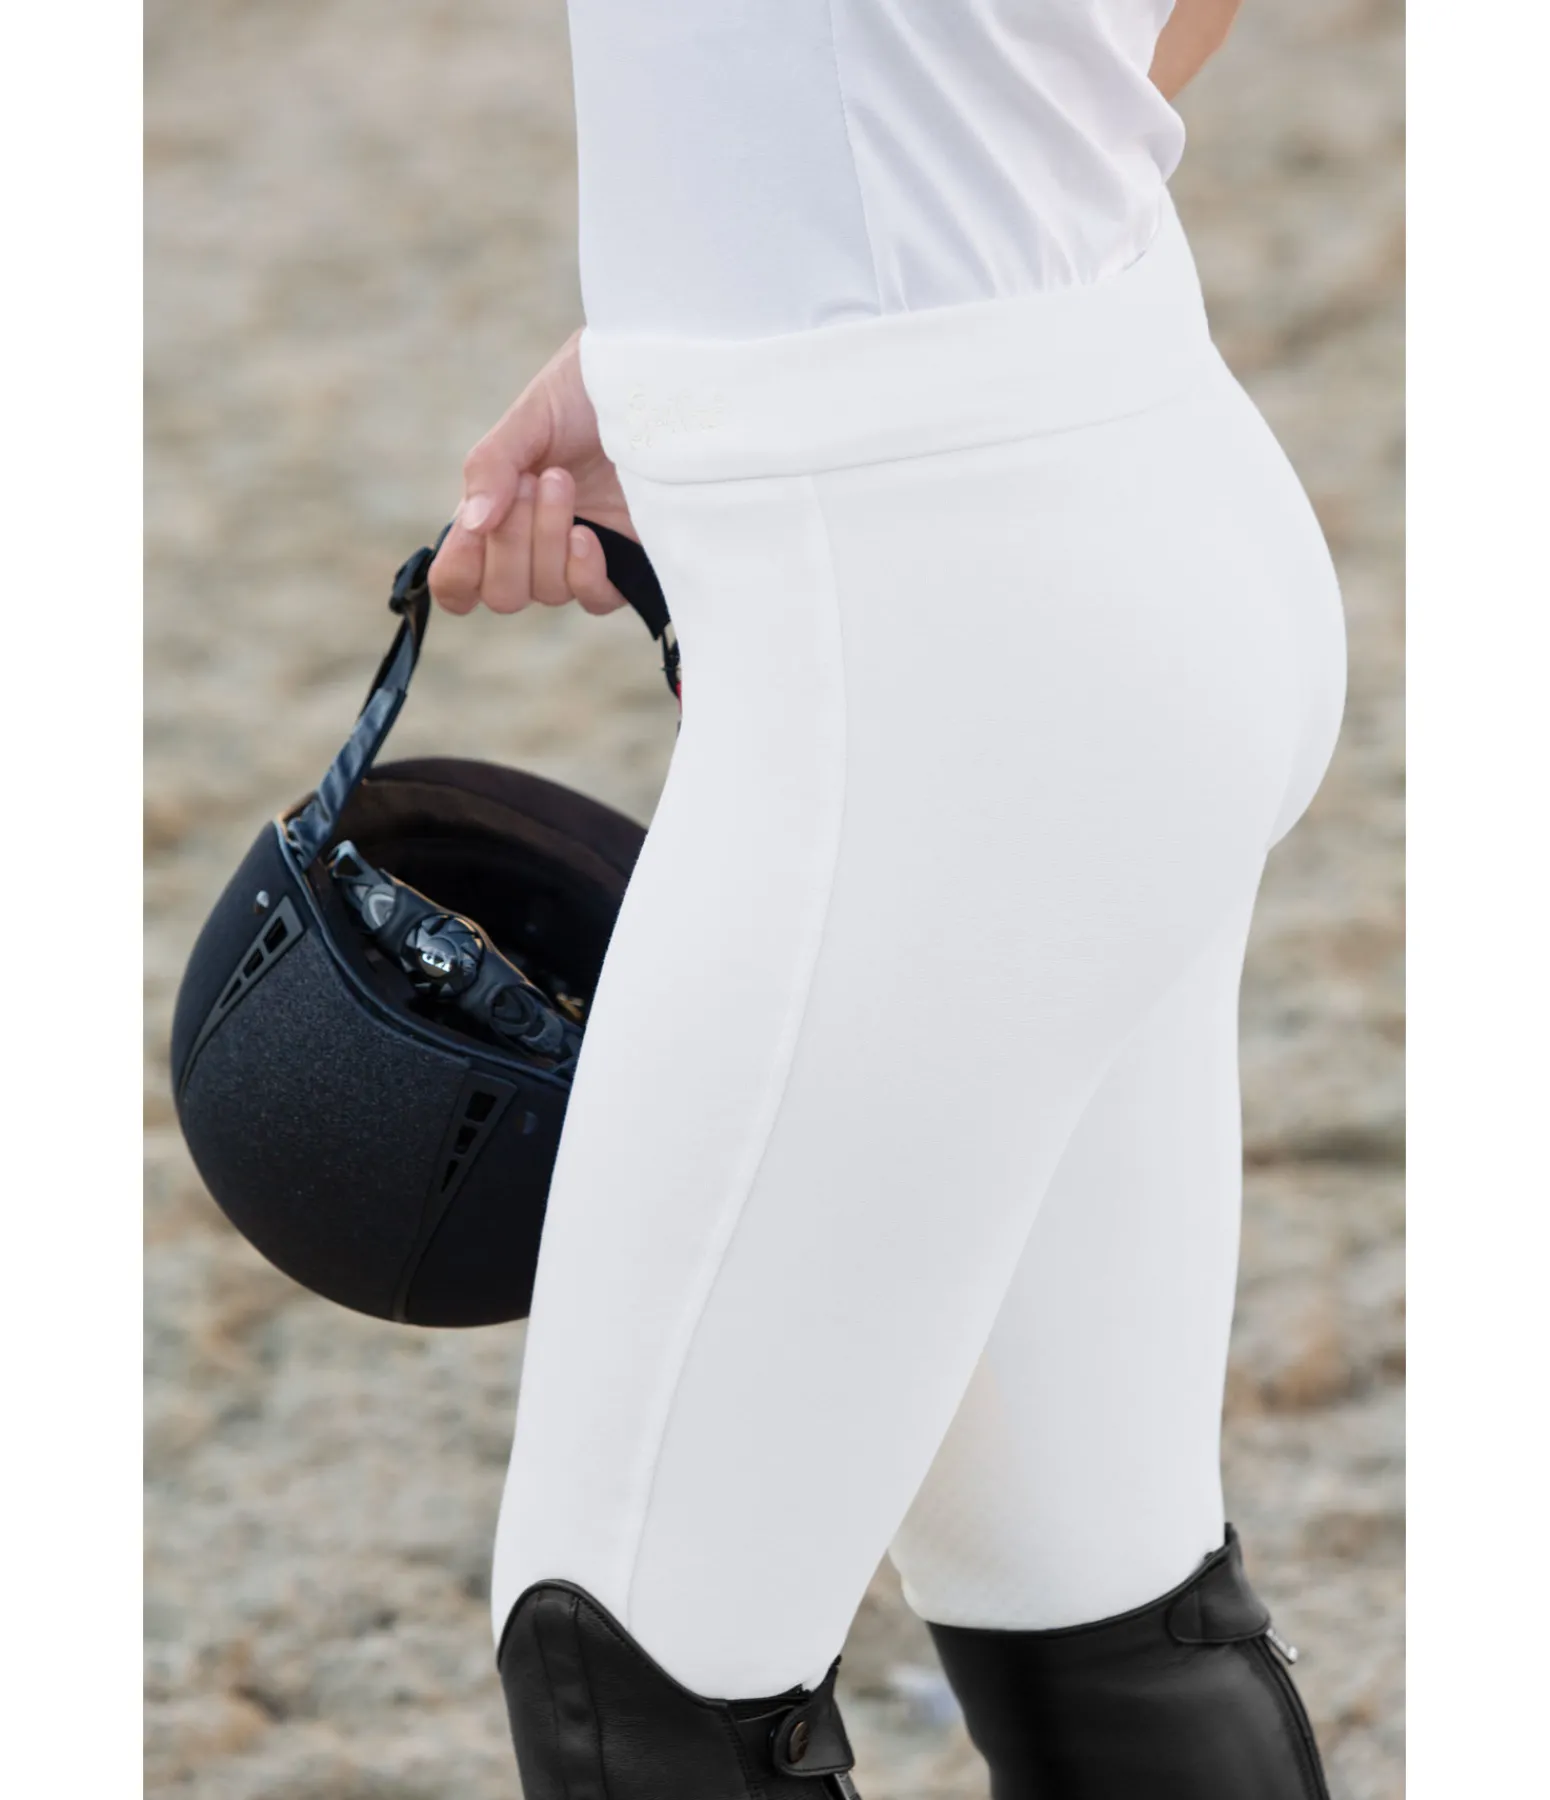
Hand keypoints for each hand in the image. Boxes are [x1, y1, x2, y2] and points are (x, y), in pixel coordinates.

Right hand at [429, 330, 636, 616]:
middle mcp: (532, 546)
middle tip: (533, 480)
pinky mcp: (623, 566)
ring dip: (547, 538)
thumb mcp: (530, 417)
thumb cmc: (584, 394)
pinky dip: (584, 572)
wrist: (654, 386)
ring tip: (563, 481)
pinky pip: (592, 600)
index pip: (457, 581)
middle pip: (500, 594)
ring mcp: (576, 560)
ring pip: (543, 593)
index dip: (458, 572)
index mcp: (495, 513)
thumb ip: (491, 466)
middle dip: (510, 541)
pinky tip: (588, 533)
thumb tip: (472, 524)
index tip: (477, 529)